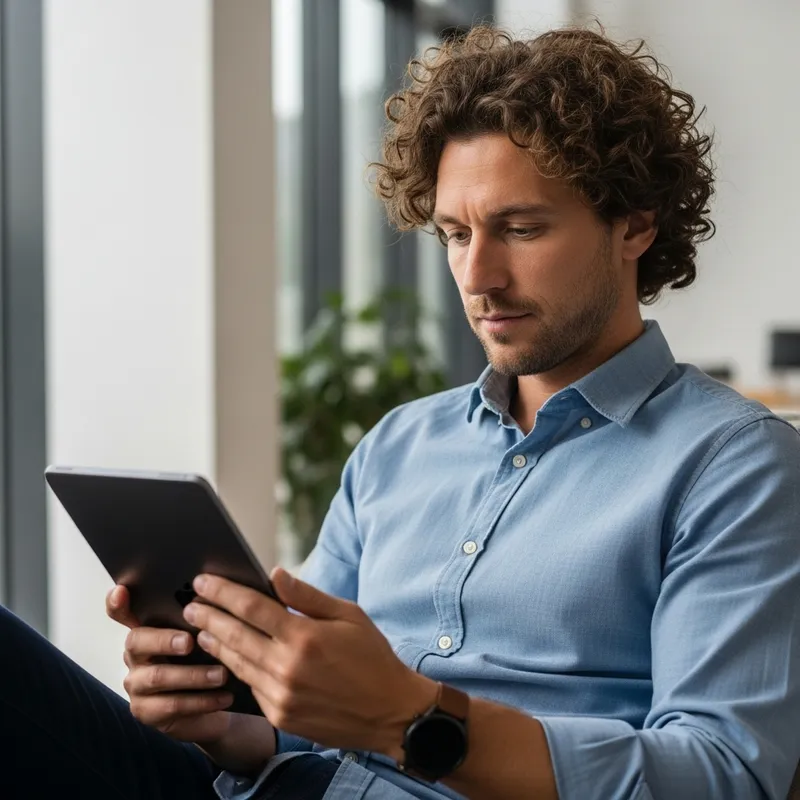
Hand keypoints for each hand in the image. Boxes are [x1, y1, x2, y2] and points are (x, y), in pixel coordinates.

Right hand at [106, 584, 234, 744]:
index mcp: (147, 629)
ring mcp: (136, 684)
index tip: (121, 591)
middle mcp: (135, 654)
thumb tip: (215, 595)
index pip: (121, 612)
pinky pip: (171, 705)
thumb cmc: (205, 662)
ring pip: (157, 676)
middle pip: (136, 641)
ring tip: (221, 674)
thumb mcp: (203, 638)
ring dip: (193, 675)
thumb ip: (200, 618)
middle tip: (190, 641)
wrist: (211, 706)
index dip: (116, 602)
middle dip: (164, 640)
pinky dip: (201, 701)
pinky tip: (224, 697)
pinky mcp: (145, 711)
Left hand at [183, 568, 436, 758]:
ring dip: (215, 643)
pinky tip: (227, 657)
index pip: (251, 607)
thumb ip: (307, 596)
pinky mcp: (280, 715)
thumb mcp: (348, 616)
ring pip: (236, 663)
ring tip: (200, 628)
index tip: (203, 580)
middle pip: (234, 635)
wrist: (390, 712)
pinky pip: (250, 686)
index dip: (223, 592)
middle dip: (208, 616)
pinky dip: (236, 668)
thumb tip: (275, 574)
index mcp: (304, 637)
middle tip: (189, 604)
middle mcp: (287, 667)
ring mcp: (281, 695)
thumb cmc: (373, 657)